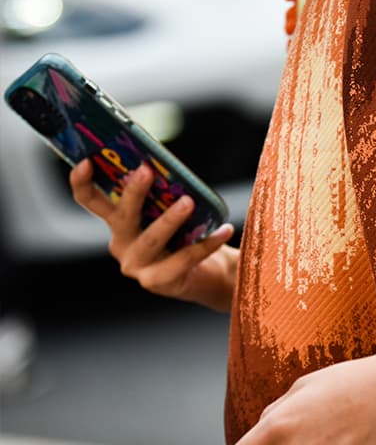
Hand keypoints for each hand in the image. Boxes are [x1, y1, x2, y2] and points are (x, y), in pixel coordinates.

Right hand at [69, 158, 235, 308]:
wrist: (208, 274)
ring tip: (188, 202)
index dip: (82, 182)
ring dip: (170, 219)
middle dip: (133, 193)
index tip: (86, 162)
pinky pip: (183, 258)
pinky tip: (224, 230)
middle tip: (146, 171)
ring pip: (151, 239)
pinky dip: (206, 243)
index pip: (91, 201)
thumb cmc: (187, 234)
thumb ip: (164, 192)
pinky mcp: (157, 282)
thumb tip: (169, 166)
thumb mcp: (171, 209)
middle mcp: (120, 244)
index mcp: (118, 223)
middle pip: (121, 216)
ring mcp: (136, 266)